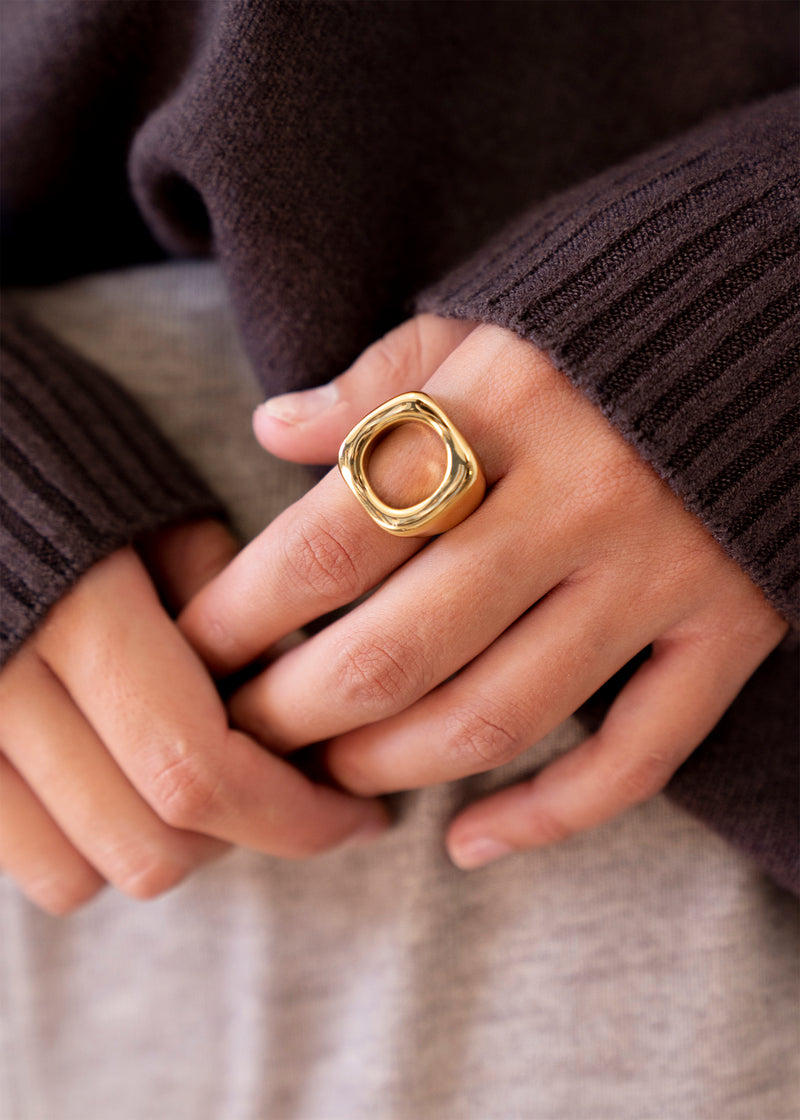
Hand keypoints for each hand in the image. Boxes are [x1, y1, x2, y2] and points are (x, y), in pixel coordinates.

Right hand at [0, 519, 387, 913]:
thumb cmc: (61, 466)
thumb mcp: (160, 507)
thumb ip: (230, 603)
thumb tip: (302, 697)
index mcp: (75, 604)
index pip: (199, 769)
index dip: (294, 815)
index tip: (358, 816)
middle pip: (148, 843)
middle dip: (242, 838)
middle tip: (291, 799)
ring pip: (79, 873)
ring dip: (162, 847)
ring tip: (200, 787)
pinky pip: (18, 862)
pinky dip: (83, 847)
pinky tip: (121, 788)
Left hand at [181, 317, 787, 869]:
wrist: (787, 315)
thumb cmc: (608, 324)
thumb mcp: (488, 320)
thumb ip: (378, 379)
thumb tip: (270, 431)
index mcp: (499, 408)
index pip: (331, 539)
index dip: (243, 614)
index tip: (196, 654)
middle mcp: (575, 499)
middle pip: (396, 650)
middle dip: (294, 713)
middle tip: (247, 733)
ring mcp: (658, 573)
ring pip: (497, 715)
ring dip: (392, 767)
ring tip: (333, 775)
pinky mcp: (728, 626)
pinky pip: (639, 754)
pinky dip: (551, 817)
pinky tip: (471, 842)